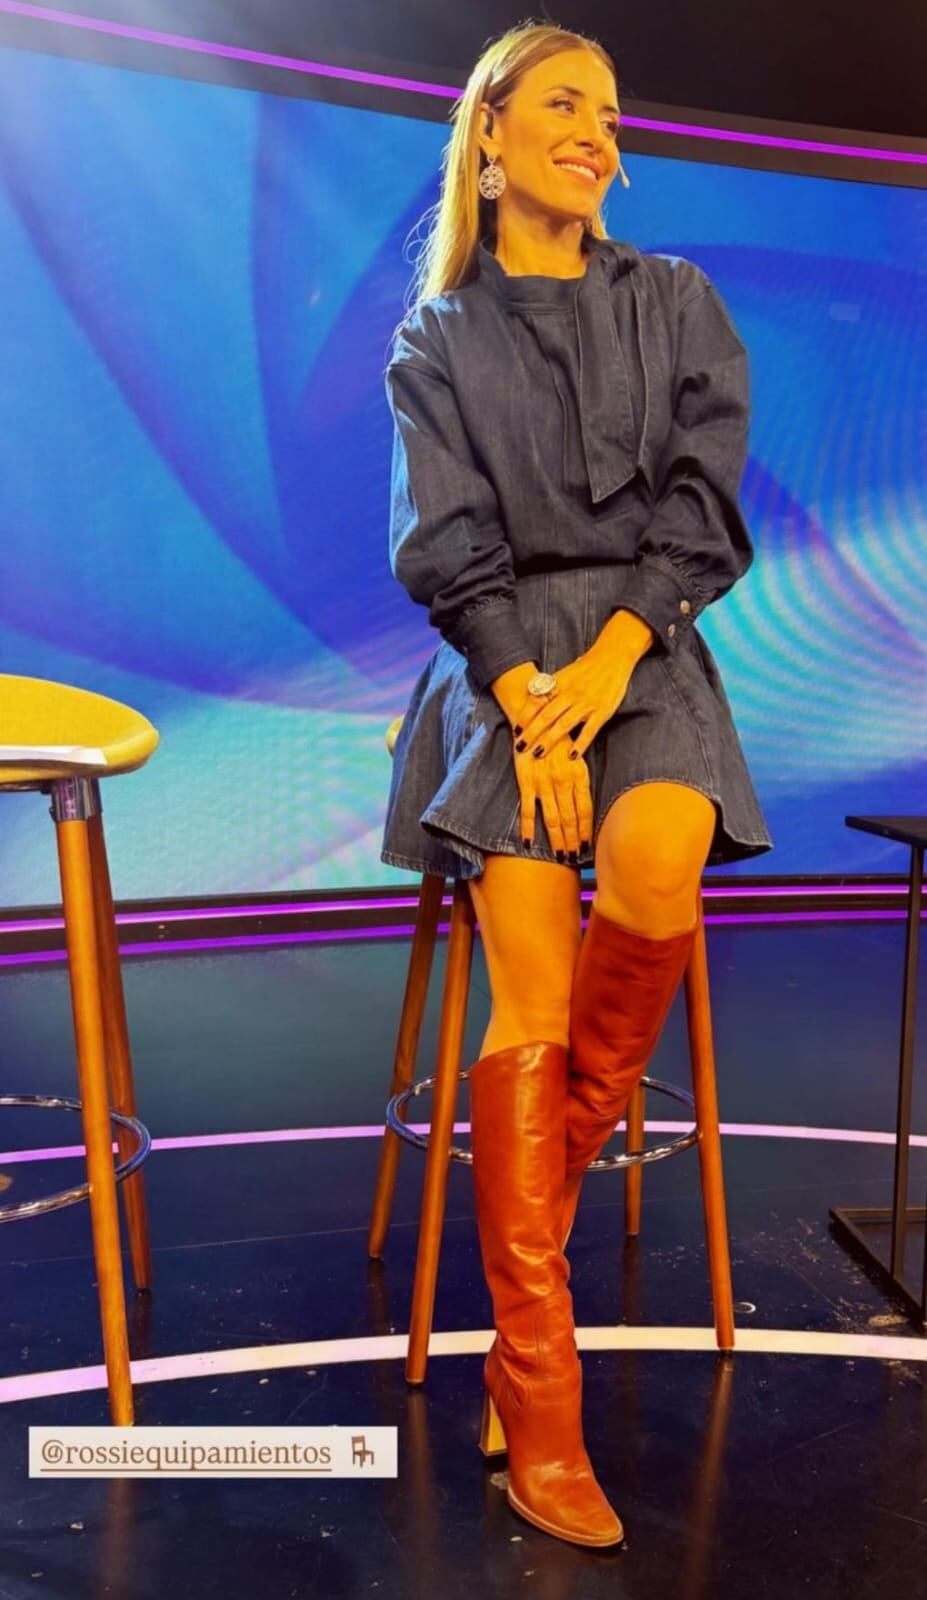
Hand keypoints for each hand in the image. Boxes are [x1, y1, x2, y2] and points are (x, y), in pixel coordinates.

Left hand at [514, 646, 635, 761]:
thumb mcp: (564, 674)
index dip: (525, 717)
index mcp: (559, 684)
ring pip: (564, 725)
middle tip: (520, 747)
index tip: (516, 730)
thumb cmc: (586, 667)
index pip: (536, 702)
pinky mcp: (602, 711)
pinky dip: (581, 744)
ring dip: (549, 740)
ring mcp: (586, 703)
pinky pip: (589, 730)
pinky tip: (572, 755)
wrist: (612, 657)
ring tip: (538, 753)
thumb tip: (532, 701)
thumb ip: (550, 688)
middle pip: (546, 716)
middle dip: (531, 733)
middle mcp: (570, 694)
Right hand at [515, 738, 592, 859]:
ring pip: (552, 818)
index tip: (588, 846)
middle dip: (573, 840)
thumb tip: (583, 803)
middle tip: (575, 857)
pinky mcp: (526, 781)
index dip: (587, 830)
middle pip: (570, 819)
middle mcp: (563, 782)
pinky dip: (528, 828)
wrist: (537, 716)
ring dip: (557, 839)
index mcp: (579, 775)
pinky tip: (529, 843)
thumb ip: (579, 778)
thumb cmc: (558, 735)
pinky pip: (527, 810)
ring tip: (561, 856)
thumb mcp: (576, 755)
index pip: (586, 810)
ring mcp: (544, 783)